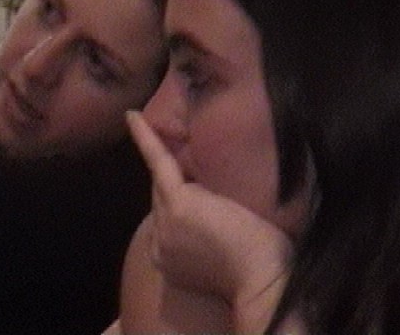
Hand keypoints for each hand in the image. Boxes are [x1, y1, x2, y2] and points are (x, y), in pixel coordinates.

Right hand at [126, 110, 292, 305]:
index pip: (167, 216)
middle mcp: (159, 244)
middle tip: (187, 159)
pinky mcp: (177, 204)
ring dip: (168, 156)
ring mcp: (165, 223)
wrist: (265, 282)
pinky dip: (146, 138)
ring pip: (165, 180)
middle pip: (161, 196)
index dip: (179, 196)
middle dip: (174, 179)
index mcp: (168, 259)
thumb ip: (204, 228)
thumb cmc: (263, 269)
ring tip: (157, 130)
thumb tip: (206, 200)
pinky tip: (134, 117)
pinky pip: (158, 162)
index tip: (186, 187)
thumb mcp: (223, 250)